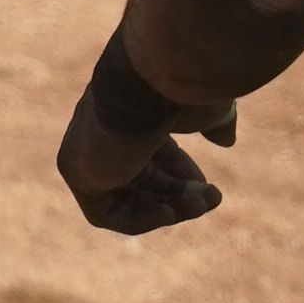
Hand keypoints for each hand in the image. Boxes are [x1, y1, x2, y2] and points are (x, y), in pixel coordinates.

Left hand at [56, 89, 238, 235]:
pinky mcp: (77, 173)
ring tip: (202, 206)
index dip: (181, 170)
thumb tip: (226, 141)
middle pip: (140, 173)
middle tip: (211, 199)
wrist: (147, 85)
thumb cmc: (180, 91)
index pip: (151, 147)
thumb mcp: (205, 107)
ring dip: (167, 206)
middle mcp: (100, 127)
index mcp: (127, 106)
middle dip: (178, 191)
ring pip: (127, 194)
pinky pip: (106, 211)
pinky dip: (139, 218)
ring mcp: (85, 151)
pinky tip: (170, 214)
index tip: (207, 183)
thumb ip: (216, 123)